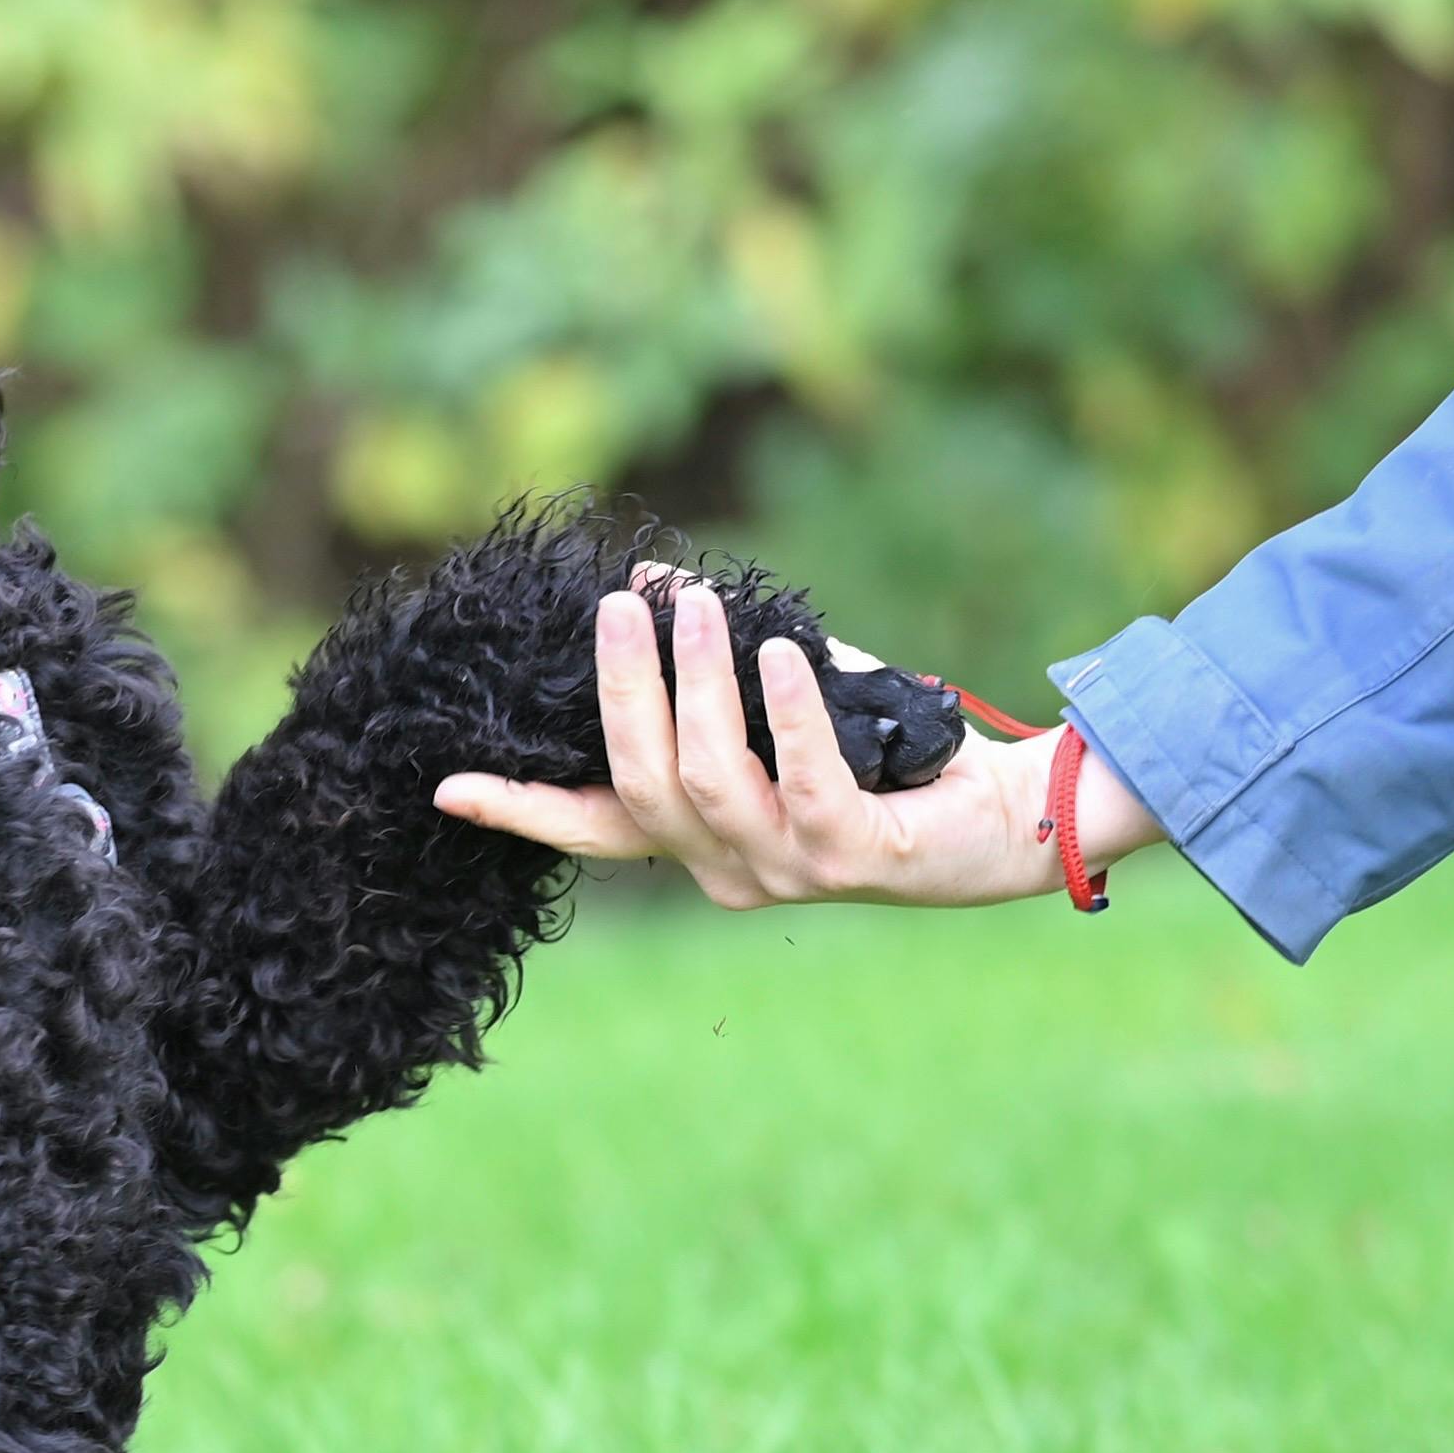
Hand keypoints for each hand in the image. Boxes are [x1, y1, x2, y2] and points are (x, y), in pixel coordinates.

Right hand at [429, 582, 1145, 909]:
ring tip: (693, 608)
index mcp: (703, 846)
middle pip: (640, 785)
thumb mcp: (789, 695)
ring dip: (694, 686)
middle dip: (622, 692)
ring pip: (705, 781)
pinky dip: (788, 709)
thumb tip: (648, 581)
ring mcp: (788, 872)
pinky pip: (802, 779)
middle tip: (618, 609)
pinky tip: (785, 655)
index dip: (522, 810)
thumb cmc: (889, 756)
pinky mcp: (852, 856)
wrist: (1005, 817)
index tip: (448, 786)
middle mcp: (731, 871)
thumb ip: (723, 654)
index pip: (596, 830)